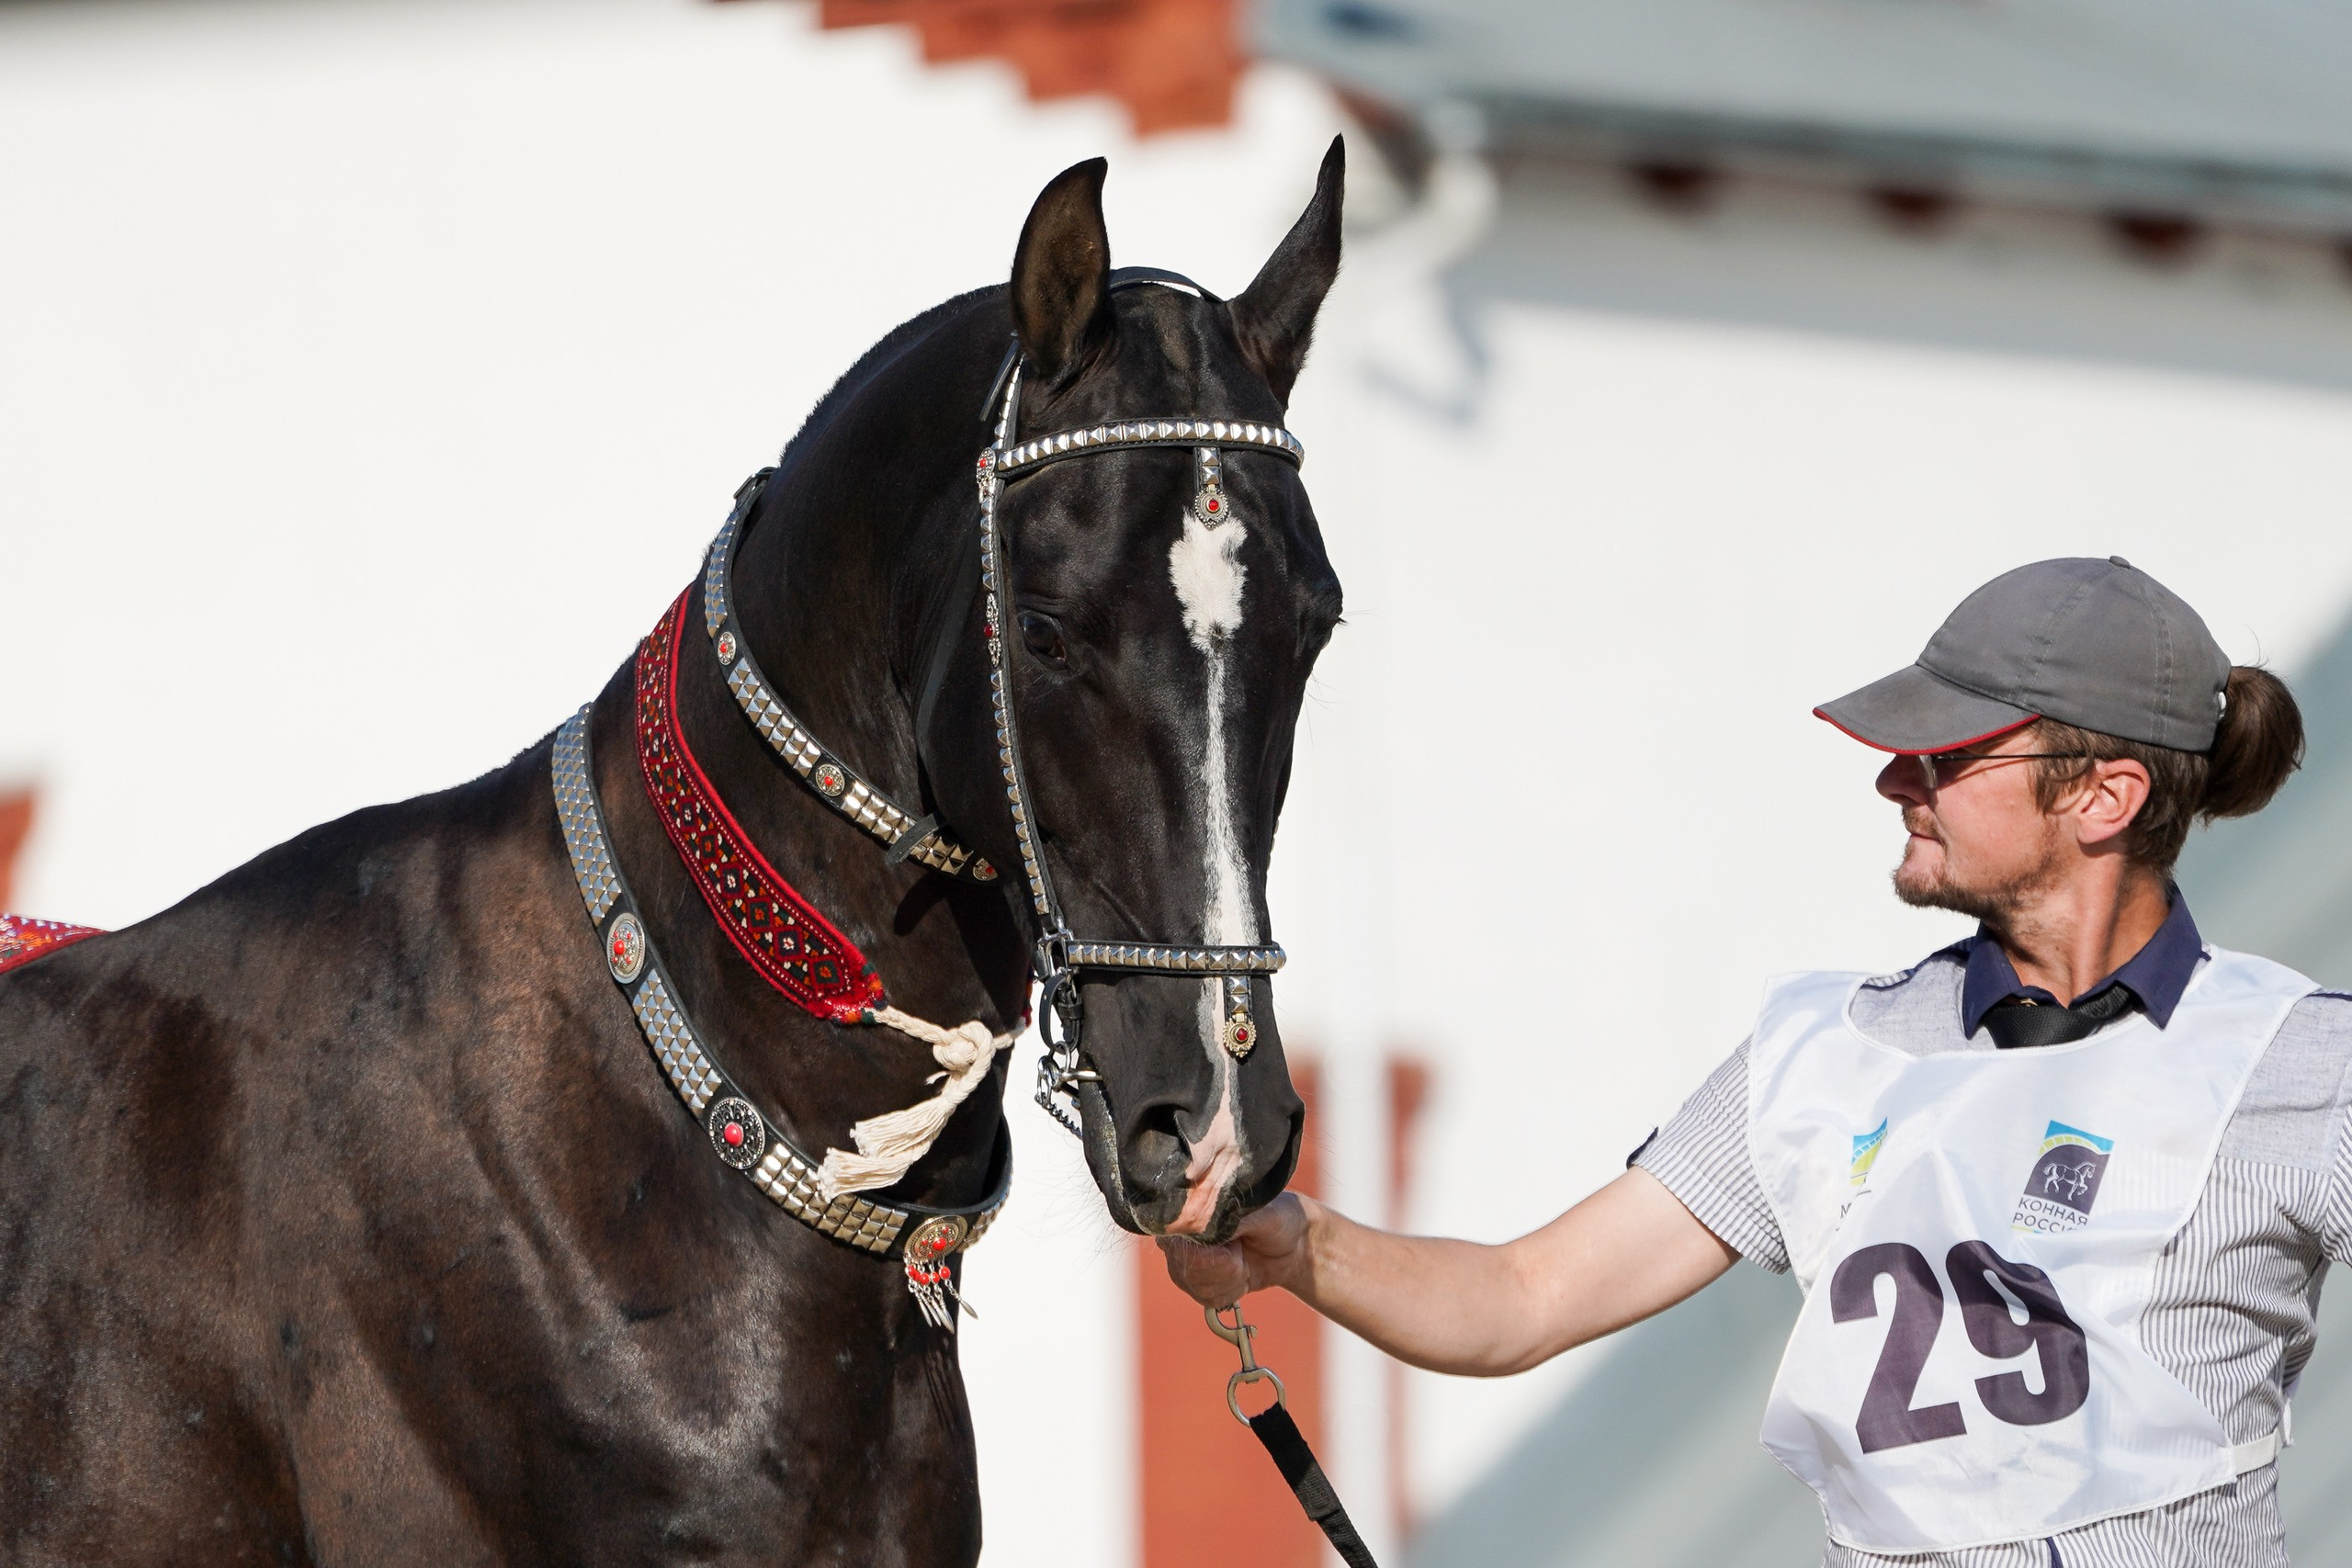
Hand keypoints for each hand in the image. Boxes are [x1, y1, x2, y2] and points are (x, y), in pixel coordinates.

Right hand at [1157, 1192, 1312, 1306]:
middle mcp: (1180, 1232)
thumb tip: (1203, 1225)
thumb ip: (1230, 1219)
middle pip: (1186, 1269)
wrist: (1293, 1245)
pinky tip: (1240, 1274)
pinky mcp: (1196, 1280)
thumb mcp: (1262, 1214)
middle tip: (1242, 1250)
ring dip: (1230, 1280)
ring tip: (1243, 1260)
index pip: (1179, 1241)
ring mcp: (1185, 1258)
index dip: (1210, 1254)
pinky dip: (1231, 1291)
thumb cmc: (1279, 1218)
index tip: (1236, 1246)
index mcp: (1193, 1205)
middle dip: (1225, 1268)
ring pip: (1197, 1287)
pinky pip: (1206, 1299)